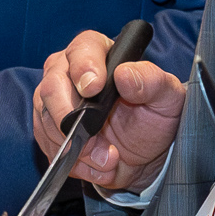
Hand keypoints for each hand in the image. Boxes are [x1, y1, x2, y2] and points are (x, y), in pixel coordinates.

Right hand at [33, 31, 181, 194]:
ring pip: (47, 121)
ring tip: (108, 159)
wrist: (145, 156)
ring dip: (78, 148)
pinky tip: (98, 166)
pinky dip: (74, 162)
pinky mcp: (49, 130)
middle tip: (97, 142)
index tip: (93, 89)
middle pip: (52, 86)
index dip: (83, 67)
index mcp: (99, 54)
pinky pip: (49, 145)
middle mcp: (69, 73)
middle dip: (73, 120)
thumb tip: (125, 74)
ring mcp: (55, 102)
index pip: (81, 49)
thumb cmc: (155, 119)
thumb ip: (152, 81)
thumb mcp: (168, 98)